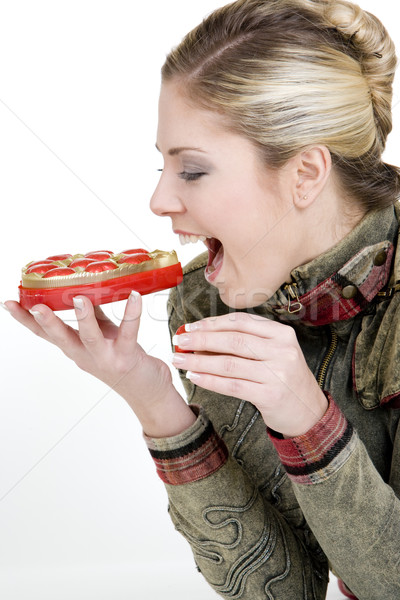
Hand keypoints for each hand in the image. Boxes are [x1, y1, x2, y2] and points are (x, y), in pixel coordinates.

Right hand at [4, 294, 195, 436]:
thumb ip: (93, 316)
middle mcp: (86, 355)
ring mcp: (106, 358)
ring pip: (91, 338)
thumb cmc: (124, 361)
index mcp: (76, 348)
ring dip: (84, 319)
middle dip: (47, 323)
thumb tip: (83, 289)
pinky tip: (134, 297)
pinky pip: (129, 332)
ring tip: (80, 299)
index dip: (26, 320)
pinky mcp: (127, 357)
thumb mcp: (103, 337)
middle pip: (61, 338)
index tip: (9, 303)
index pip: (45, 334)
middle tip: (35, 306)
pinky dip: (131, 313)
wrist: (148, 393)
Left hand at [171, 312, 327, 436]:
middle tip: (179, 340)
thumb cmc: (284, 378)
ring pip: (229, 364)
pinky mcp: (270, 395)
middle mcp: (282, 351)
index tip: (191, 326)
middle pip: (233, 340)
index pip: (241, 322)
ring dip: (199, 361)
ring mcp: (277, 374)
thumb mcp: (274, 353)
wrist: (309, 411)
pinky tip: (194, 376)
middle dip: (201, 339)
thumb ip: (246, 342)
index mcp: (282, 334)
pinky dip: (210, 380)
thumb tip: (202, 336)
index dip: (212, 323)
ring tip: (180, 359)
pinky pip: (232, 385)